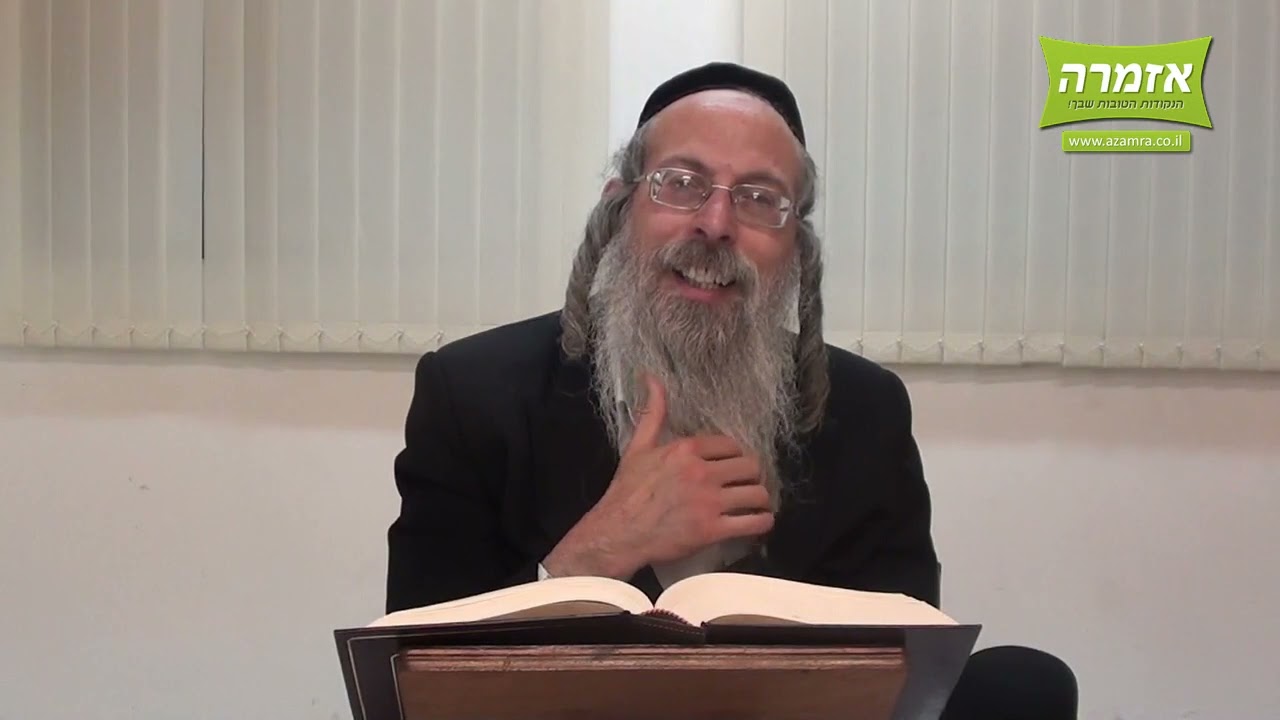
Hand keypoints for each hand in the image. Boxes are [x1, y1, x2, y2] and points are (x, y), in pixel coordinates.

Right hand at [542, 373, 773, 579]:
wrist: (618, 533)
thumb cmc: (627, 491)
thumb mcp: (638, 447)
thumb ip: (653, 413)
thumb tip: (651, 377)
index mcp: (687, 450)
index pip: (731, 445)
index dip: (735, 456)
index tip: (732, 467)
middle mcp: (702, 472)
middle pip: (750, 467)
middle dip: (751, 477)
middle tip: (746, 485)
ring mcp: (709, 502)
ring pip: (757, 494)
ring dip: (760, 499)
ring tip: (755, 504)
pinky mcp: (713, 530)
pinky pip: (754, 522)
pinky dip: (762, 522)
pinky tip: (759, 521)